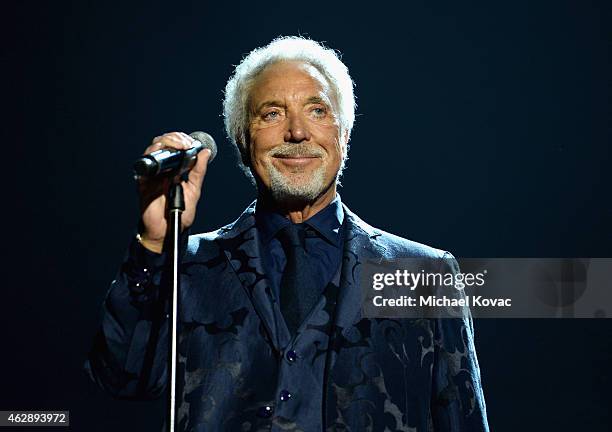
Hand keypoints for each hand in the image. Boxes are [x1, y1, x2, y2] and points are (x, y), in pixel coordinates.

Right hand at [137, 132, 211, 252]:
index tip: (192, 142)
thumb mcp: (194, 190)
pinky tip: (166, 156)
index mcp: (174, 168)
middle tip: (186, 143)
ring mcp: (152, 173)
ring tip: (179, 146)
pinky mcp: (143, 181)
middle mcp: (162, 168)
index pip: (176, 146)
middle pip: (164, 142)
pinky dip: (154, 155)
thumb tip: (205, 152)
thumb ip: (199, 171)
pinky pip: (145, 164)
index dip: (182, 139)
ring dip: (166, 142)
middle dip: (175, 138)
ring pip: (154, 148)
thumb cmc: (180, 213)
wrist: (167, 230)